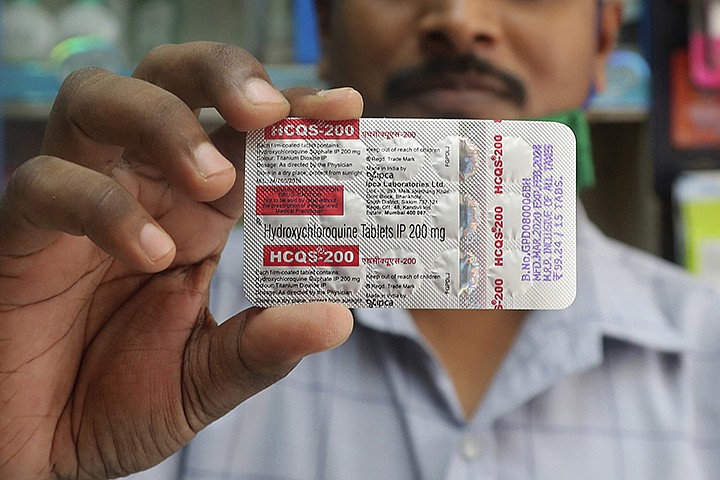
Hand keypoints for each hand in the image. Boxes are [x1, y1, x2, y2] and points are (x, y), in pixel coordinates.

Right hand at [0, 42, 360, 478]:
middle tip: (269, 111)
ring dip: (164, 121)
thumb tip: (338, 318)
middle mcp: (141, 188)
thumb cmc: (123, 401)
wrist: (44, 450)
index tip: (344, 107)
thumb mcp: (208, 378)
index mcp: (198, 211)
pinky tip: (152, 256)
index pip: (244, 132)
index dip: (291, 107)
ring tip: (215, 182)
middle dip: (223, 74)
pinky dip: (104, 207)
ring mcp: (80, 200)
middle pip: (170, 78)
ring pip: (100, 100)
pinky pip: (50, 185)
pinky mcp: (25, 231)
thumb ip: (264, 347)